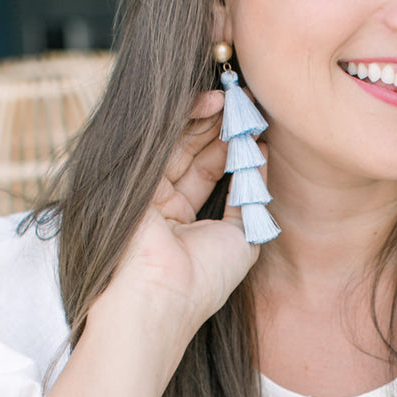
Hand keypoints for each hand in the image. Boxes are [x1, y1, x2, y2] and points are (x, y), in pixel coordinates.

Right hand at [111, 89, 263, 334]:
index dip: (231, 149)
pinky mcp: (136, 179)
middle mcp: (164, 206)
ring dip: (207, 118)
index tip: (255, 128)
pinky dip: (187, 118)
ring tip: (234, 97)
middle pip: (194, 153)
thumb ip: (250, 198)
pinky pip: (165, 140)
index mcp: (185, 224)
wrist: (163, 298)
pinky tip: (212, 101)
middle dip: (220, 127)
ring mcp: (148, 191)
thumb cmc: (204, 280)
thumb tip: (260, 158)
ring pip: (180, 143)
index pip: (209, 172)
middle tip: (246, 103)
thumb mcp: (244, 237)